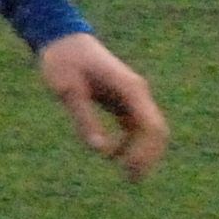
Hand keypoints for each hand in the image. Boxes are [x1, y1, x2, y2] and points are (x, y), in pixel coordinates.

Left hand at [36, 32, 168, 179]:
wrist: (62, 39)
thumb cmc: (63, 61)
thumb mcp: (68, 90)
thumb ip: (83, 117)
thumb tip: (99, 149)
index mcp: (129, 88)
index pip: (150, 126)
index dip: (145, 151)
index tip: (128, 168)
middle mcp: (137, 93)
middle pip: (156, 130)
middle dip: (148, 156)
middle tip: (131, 179)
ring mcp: (131, 96)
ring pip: (147, 130)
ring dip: (141, 152)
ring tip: (128, 176)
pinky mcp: (122, 100)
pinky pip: (134, 126)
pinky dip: (129, 143)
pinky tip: (113, 155)